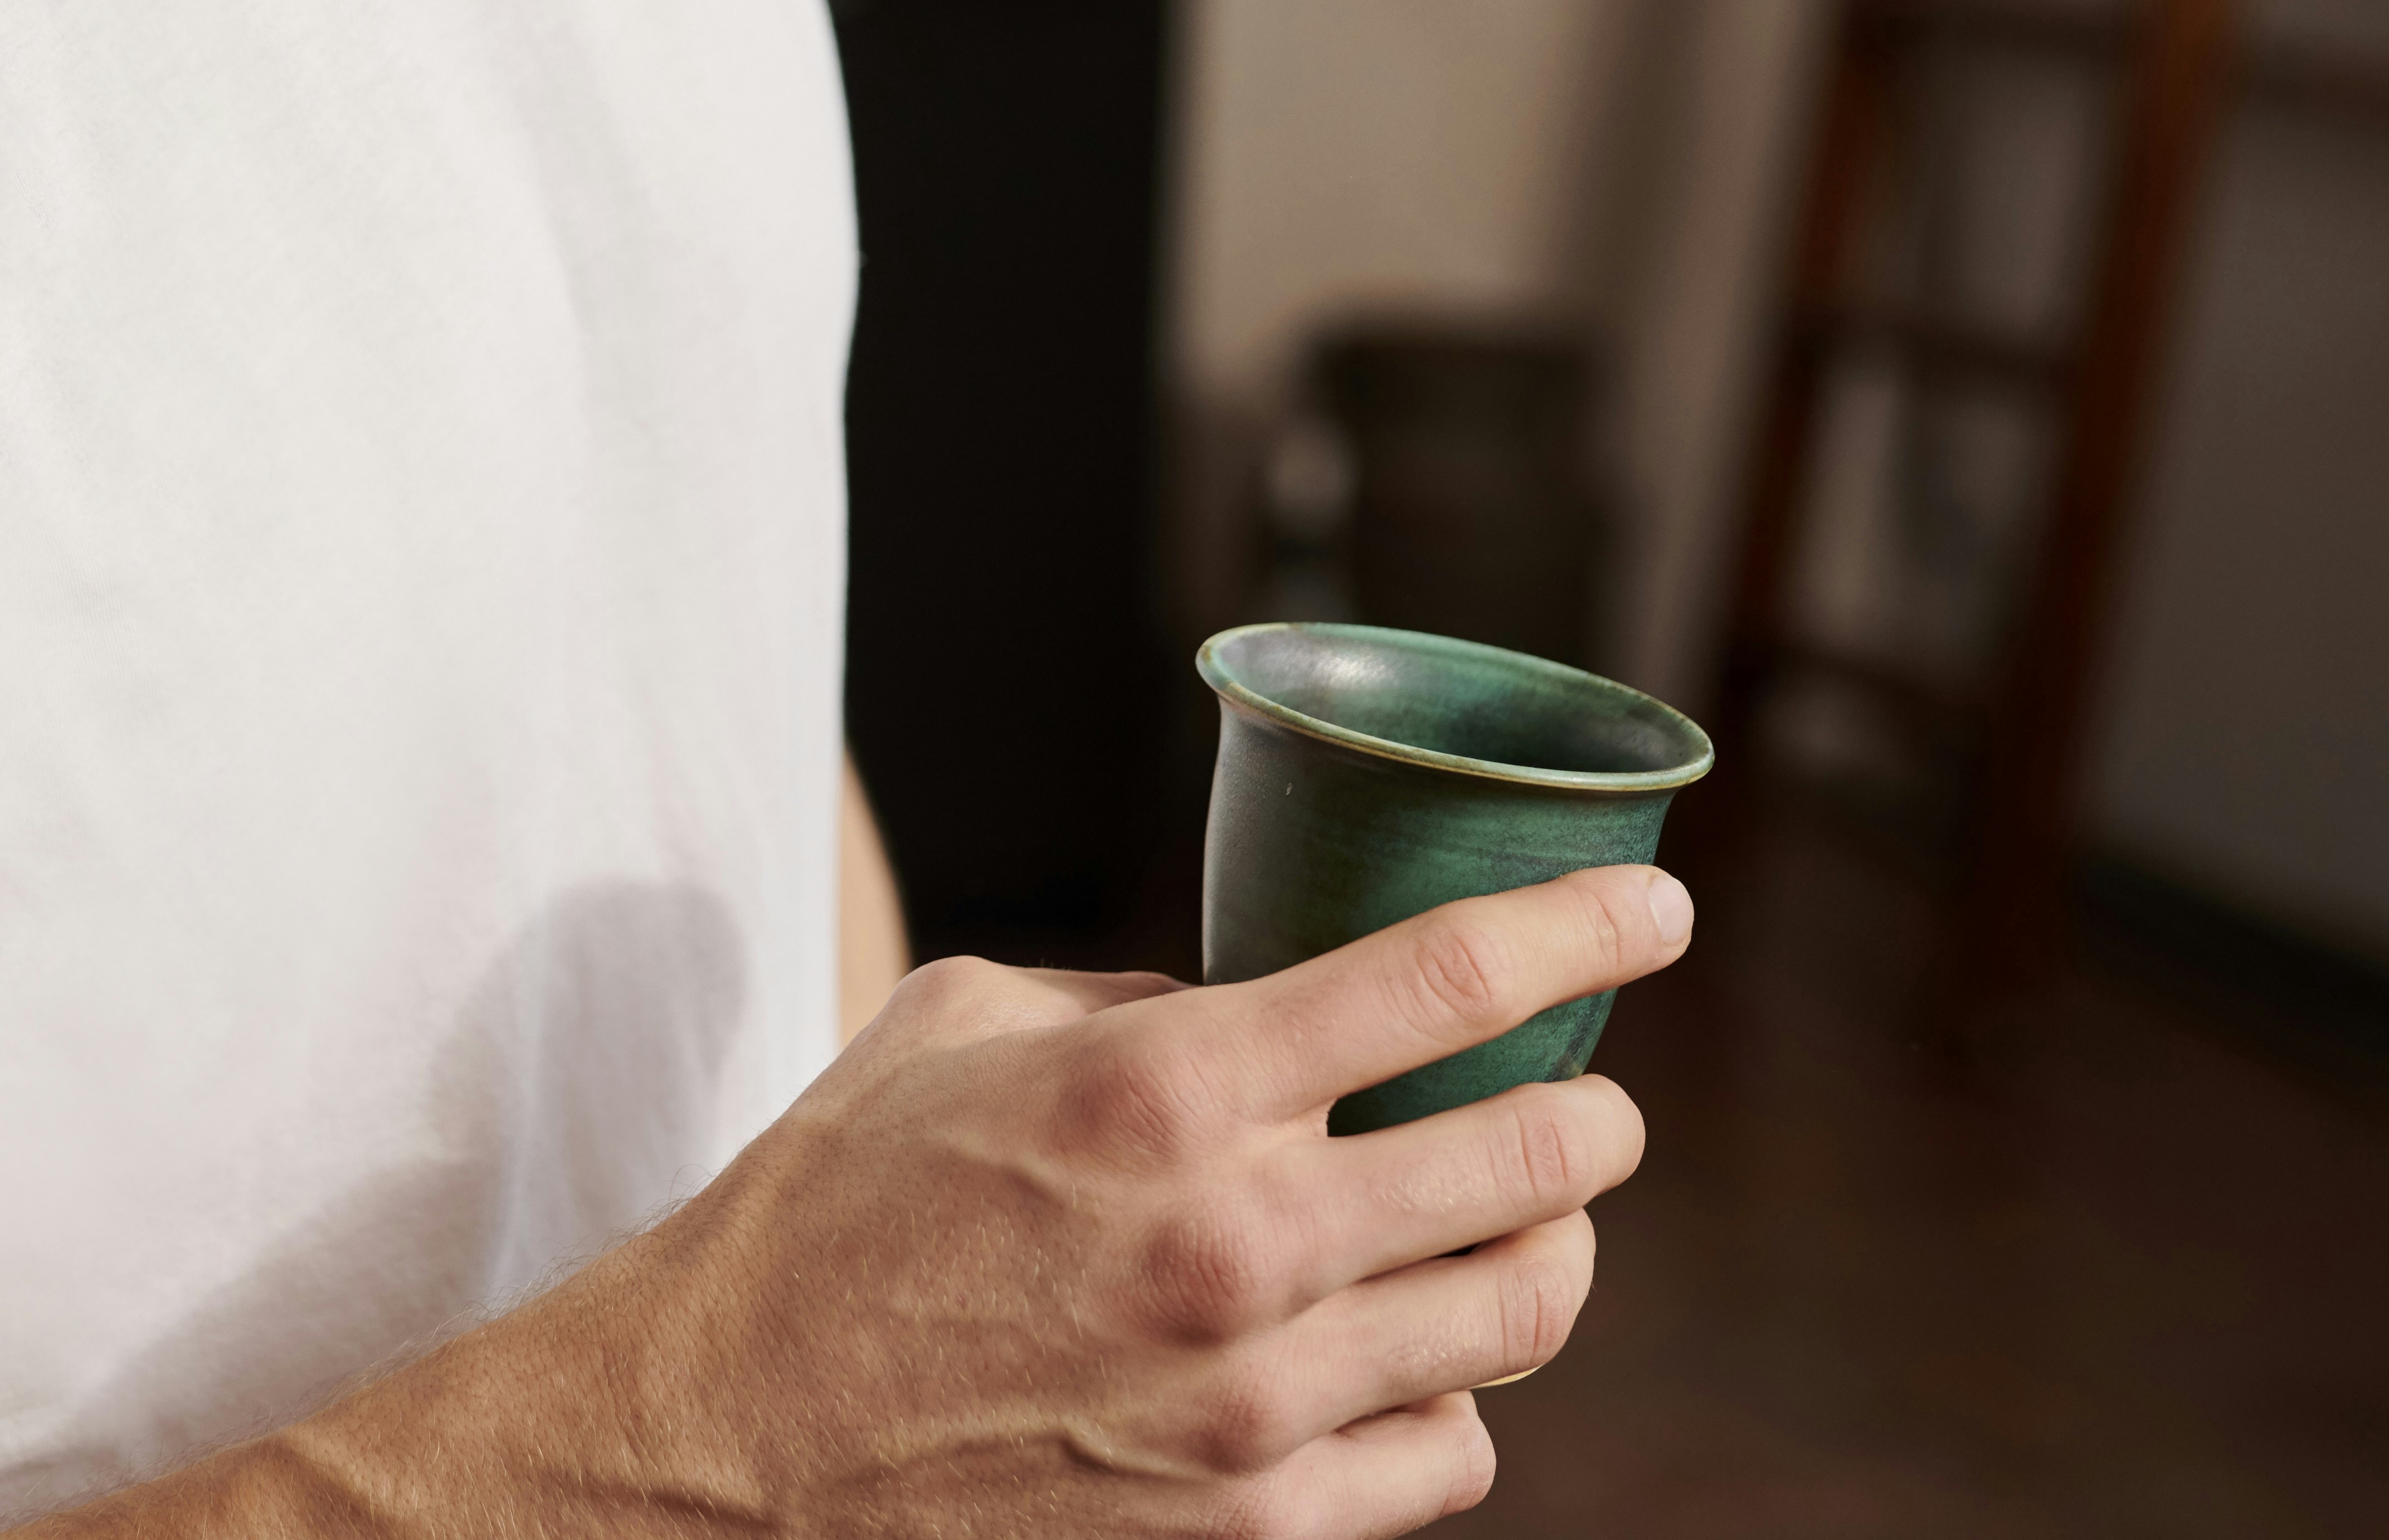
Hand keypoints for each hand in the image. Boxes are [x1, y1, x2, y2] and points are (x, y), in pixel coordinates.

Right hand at [394, 865, 1686, 1539]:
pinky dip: (1453, 1398)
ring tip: (1518, 1230)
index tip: (1656, 910)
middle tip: (1584, 1103)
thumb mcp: (957, 1023)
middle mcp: (1233, 1241)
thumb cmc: (830, 1206)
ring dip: (1547, 1257)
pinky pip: (1449, 1455)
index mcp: (1160, 1088)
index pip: (1449, 981)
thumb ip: (1130, 1000)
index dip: (1586, 926)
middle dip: (1590, 1119)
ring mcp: (1255, 1403)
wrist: (732, 1436)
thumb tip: (1258, 1004)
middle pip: (1534, 1163)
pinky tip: (1409, 1364)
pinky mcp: (1253, 1527)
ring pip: (1521, 1316)